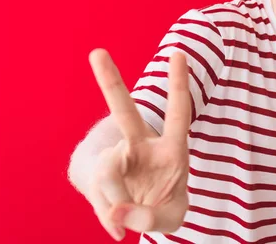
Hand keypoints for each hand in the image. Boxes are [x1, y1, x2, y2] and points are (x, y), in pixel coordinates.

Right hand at [87, 49, 190, 240]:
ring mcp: (116, 159)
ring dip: (114, 200)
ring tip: (123, 220)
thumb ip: (151, 217)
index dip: (178, 84)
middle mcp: (141, 145)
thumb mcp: (171, 217)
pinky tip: (116, 223)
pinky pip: (98, 195)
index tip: (178, 53)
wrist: (135, 214)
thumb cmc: (162, 206)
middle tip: (96, 52)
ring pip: (107, 171)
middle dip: (111, 82)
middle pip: (124, 112)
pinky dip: (107, 215)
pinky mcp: (97, 176)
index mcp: (172, 148)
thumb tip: (119, 211)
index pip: (178, 112)